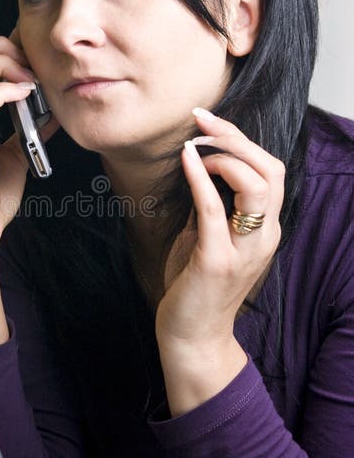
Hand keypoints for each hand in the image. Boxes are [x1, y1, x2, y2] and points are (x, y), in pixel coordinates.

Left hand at [155, 108, 284, 414]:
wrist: (191, 336)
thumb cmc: (195, 286)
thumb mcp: (206, 237)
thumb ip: (210, 206)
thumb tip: (197, 167)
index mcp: (265, 229)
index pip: (270, 171)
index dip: (242, 140)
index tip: (209, 121)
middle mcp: (264, 237)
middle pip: (270, 171)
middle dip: (237, 138)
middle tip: (203, 120)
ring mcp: (244, 250)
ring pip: (257, 186)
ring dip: (226, 156)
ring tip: (196, 144)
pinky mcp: (217, 261)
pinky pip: (214, 210)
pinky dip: (201, 178)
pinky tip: (186, 159)